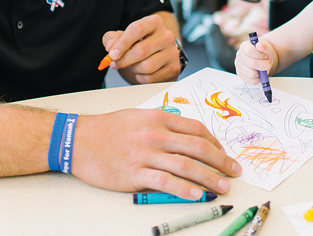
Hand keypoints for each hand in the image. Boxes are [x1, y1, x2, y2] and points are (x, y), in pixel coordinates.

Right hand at [72, 108, 242, 198]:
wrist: (78, 140)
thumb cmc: (107, 129)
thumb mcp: (138, 117)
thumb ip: (161, 124)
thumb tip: (185, 135)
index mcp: (158, 118)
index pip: (196, 129)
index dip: (215, 142)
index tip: (224, 152)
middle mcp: (155, 134)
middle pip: (198, 147)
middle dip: (221, 160)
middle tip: (235, 171)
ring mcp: (145, 154)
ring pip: (186, 166)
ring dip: (209, 178)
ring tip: (223, 187)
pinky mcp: (135, 173)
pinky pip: (165, 181)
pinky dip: (184, 189)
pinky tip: (197, 195)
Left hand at [103, 14, 178, 83]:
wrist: (160, 54)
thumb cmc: (139, 43)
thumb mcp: (124, 36)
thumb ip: (112, 38)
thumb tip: (110, 46)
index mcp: (155, 22)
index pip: (136, 29)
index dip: (122, 43)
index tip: (112, 54)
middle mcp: (167, 36)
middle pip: (140, 50)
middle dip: (123, 60)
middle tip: (115, 63)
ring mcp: (172, 53)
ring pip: (146, 66)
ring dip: (133, 69)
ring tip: (133, 65)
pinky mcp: (174, 69)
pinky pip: (151, 78)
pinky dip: (141, 78)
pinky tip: (142, 72)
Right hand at [234, 37, 274, 84]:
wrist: (263, 59)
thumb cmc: (263, 53)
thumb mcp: (267, 49)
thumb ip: (264, 47)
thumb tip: (259, 45)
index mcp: (244, 46)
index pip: (249, 51)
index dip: (260, 55)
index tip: (265, 56)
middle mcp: (239, 56)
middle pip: (252, 63)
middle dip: (263, 65)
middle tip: (268, 63)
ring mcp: (238, 66)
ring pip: (251, 74)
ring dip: (261, 73)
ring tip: (263, 68)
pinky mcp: (240, 75)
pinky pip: (250, 81)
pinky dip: (258, 79)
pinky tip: (259, 74)